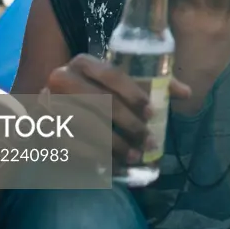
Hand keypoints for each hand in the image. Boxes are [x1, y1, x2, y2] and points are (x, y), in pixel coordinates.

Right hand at [44, 53, 191, 164]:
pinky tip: (113, 166)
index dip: (134, 94)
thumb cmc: (94, 96)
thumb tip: (186, 92)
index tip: (151, 113)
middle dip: (129, 124)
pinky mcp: (43, 128)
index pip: (112, 74)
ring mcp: (49, 103)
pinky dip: (96, 157)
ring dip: (115, 144)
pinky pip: (72, 145)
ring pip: (88, 125)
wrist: (49, 112)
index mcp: (83, 62)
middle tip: (148, 141)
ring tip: (134, 156)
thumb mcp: (119, 86)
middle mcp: (62, 77)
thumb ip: (151, 84)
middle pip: (101, 101)